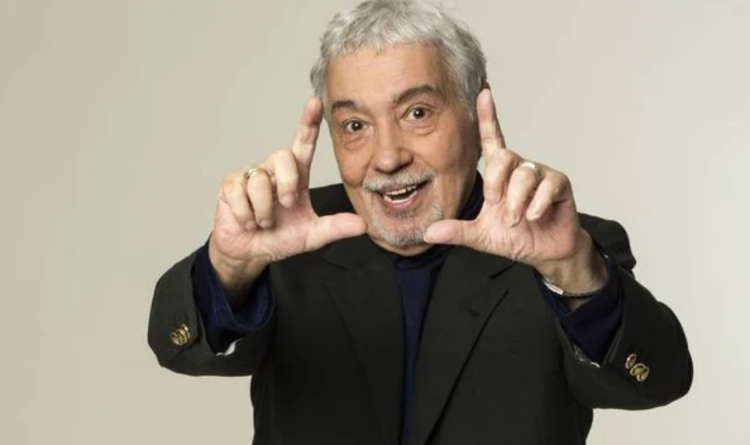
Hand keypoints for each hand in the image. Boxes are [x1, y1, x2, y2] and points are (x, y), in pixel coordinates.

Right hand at [209, 97, 365, 296]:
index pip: (303, 144)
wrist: (249, 252)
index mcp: (296, 176)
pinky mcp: (230, 184)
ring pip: (260, 180)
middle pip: (283, 156)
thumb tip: (362, 225)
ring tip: (262, 221)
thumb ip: (335, 228)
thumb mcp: (311, 236)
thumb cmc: (280, 238)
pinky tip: (247, 220)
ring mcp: (251, 175)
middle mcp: (274, 169)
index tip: (315, 102)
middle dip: (287, 184)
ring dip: (264, 210)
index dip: (308, 123)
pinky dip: (246, 214)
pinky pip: (239, 193)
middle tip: (287, 207)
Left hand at [424, 89, 605, 292]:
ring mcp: (541, 174)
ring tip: (516, 220)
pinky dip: (537, 203)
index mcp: (500, 174)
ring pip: (525, 173)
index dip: (488, 116)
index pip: (492, 139)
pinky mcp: (559, 185)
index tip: (483, 92)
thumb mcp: (481, 236)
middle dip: (496, 181)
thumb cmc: (515, 237)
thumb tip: (428, 234)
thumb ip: (456, 231)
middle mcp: (520, 168)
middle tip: (495, 204)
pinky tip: (534, 216)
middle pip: (505, 156)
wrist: (545, 252)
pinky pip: (547, 185)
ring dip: (516, 200)